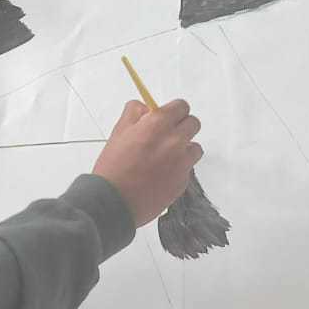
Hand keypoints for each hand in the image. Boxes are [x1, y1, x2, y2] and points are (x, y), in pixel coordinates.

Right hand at [92, 99, 202, 226]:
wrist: (114, 202)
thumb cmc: (113, 168)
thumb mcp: (118, 132)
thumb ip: (134, 113)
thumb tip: (145, 108)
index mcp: (158, 124)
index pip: (181, 106)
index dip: (174, 111)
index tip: (168, 116)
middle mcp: (174, 141)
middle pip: (193, 124)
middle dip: (181, 126)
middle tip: (167, 135)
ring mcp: (182, 162)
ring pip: (195, 147)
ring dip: (184, 148)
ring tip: (165, 157)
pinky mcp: (183, 181)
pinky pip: (188, 168)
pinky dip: (179, 168)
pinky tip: (162, 174)